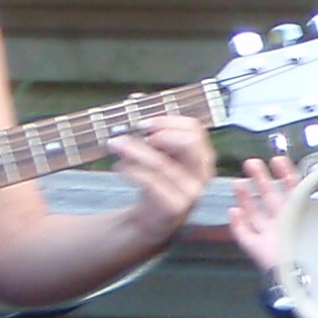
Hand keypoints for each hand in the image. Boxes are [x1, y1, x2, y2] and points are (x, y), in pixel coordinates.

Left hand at [109, 116, 216, 246]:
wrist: (153, 219)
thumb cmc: (157, 180)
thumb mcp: (158, 152)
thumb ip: (151, 127)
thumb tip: (136, 98)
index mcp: (202, 155)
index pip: (194, 129)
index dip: (167, 121)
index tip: (144, 122)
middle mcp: (203, 173)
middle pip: (189, 142)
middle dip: (160, 133)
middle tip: (137, 132)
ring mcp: (192, 192)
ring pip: (163, 163)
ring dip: (134, 150)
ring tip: (114, 144)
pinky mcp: (175, 207)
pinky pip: (151, 182)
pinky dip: (131, 171)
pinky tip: (119, 167)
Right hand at [227, 155, 300, 276]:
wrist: (307, 268)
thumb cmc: (317, 238)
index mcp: (303, 214)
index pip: (294, 192)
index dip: (286, 175)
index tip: (278, 160)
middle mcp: (287, 225)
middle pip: (271, 200)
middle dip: (261, 181)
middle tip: (251, 163)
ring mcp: (272, 238)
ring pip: (256, 216)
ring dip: (246, 199)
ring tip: (238, 182)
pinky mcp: (259, 251)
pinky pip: (245, 237)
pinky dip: (237, 224)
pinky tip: (233, 211)